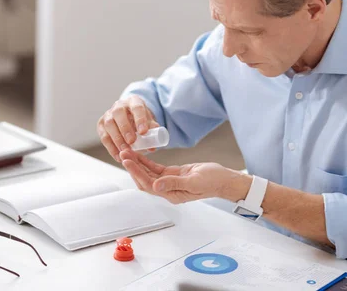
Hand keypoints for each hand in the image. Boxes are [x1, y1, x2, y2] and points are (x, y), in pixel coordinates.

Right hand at [97, 95, 160, 161]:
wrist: (128, 115)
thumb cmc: (140, 118)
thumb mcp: (148, 121)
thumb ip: (152, 131)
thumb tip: (153, 146)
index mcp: (133, 101)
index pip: (137, 107)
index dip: (140, 119)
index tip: (144, 132)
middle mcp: (119, 105)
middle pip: (119, 113)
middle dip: (125, 128)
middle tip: (132, 142)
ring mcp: (108, 114)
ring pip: (109, 124)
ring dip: (117, 139)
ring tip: (125, 151)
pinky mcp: (101, 124)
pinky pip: (104, 136)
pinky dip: (111, 147)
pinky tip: (118, 155)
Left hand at [120, 149, 250, 203]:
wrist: (223, 179)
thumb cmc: (212, 181)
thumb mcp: (194, 181)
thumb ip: (174, 183)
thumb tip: (156, 186)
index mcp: (171, 194)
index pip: (148, 184)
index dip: (136, 172)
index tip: (127, 161)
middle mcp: (168, 190)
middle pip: (144, 180)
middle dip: (132, 167)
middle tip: (123, 153)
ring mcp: (169, 182)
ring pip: (148, 173)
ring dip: (137, 164)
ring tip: (127, 152)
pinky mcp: (173, 174)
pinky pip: (156, 168)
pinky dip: (147, 161)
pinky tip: (139, 154)